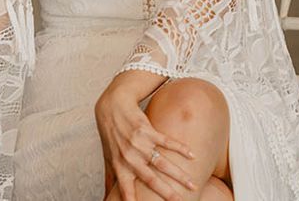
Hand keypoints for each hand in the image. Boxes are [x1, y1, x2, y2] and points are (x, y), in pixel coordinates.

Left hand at [95, 73, 194, 200]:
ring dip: (179, 174)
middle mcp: (130, 157)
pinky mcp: (147, 130)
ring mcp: (139, 144)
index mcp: (120, 167)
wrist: (111, 106)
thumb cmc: (111, 135)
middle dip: (167, 193)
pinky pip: (166, 141)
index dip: (133, 200)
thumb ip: (111, 179)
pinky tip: (192, 155)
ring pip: (162, 163)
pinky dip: (180, 148)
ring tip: (193, 185)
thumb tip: (105, 198)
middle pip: (151, 179)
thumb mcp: (108, 158)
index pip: (126, 189)